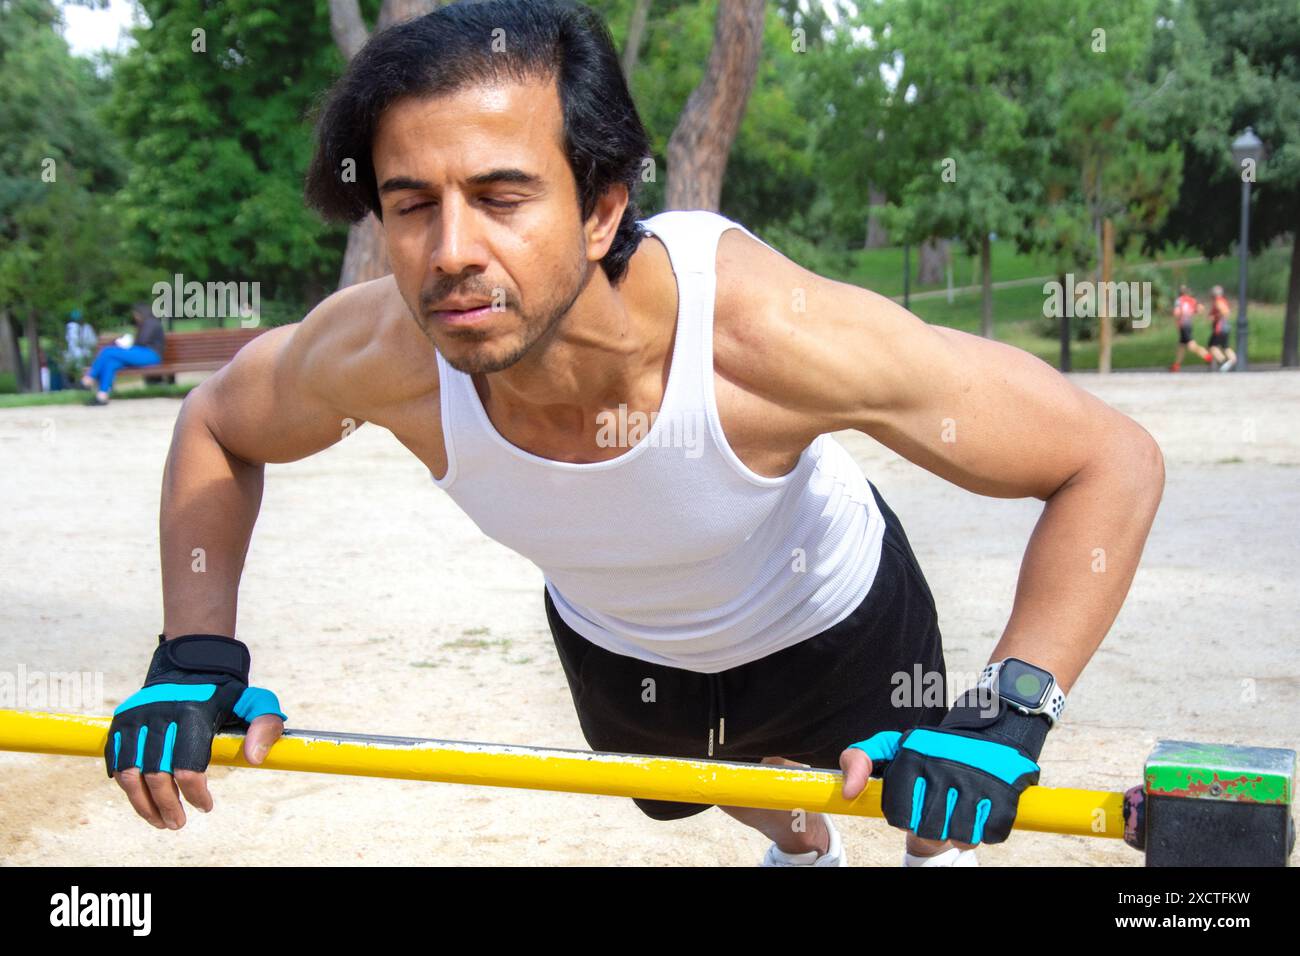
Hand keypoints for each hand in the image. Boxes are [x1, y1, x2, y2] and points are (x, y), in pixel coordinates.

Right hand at [105, 634, 284, 829]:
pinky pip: (117, 762)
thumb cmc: (225, 693)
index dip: (196, 794)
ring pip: (130, 773)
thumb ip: (266, 725)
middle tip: (177, 823)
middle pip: (157, 775)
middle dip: (168, 806)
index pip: (188, 767)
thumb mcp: (255, 701)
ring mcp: (136, 718)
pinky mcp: (120, 721)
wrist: (190, 666)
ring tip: (158, 821)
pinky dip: (127, 786)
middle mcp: (159, 714)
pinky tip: (142, 800)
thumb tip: (255, 759)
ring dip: (142, 804)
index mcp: (193, 713)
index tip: (205, 807)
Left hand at [839, 689, 1048, 845]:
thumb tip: (849, 793)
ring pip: (961, 837)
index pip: (899, 817)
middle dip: (933, 827)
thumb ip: (858, 760)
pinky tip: (981, 809)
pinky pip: (990, 834)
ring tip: (959, 810)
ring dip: (961, 831)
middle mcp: (943, 766)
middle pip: (930, 831)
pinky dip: (987, 829)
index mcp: (913, 756)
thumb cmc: (931, 750)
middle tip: (939, 809)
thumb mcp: (890, 747)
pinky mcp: (1005, 792)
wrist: (988, 730)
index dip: (907, 817)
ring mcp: (976, 780)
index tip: (915, 803)